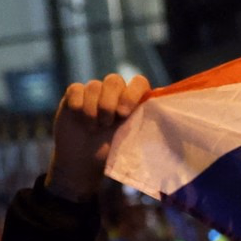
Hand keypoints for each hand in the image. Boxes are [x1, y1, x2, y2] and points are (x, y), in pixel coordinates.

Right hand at [45, 74, 149, 202]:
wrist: (84, 160)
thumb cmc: (113, 152)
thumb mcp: (132, 142)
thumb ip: (146, 128)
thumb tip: (166, 124)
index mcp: (132, 102)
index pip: (139, 82)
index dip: (132, 93)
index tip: (124, 114)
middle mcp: (114, 93)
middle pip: (114, 80)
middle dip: (109, 101)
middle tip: (107, 123)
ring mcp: (94, 92)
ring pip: (93, 85)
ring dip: (92, 108)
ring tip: (93, 128)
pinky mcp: (74, 94)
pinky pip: (76, 89)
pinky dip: (78, 104)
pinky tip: (80, 118)